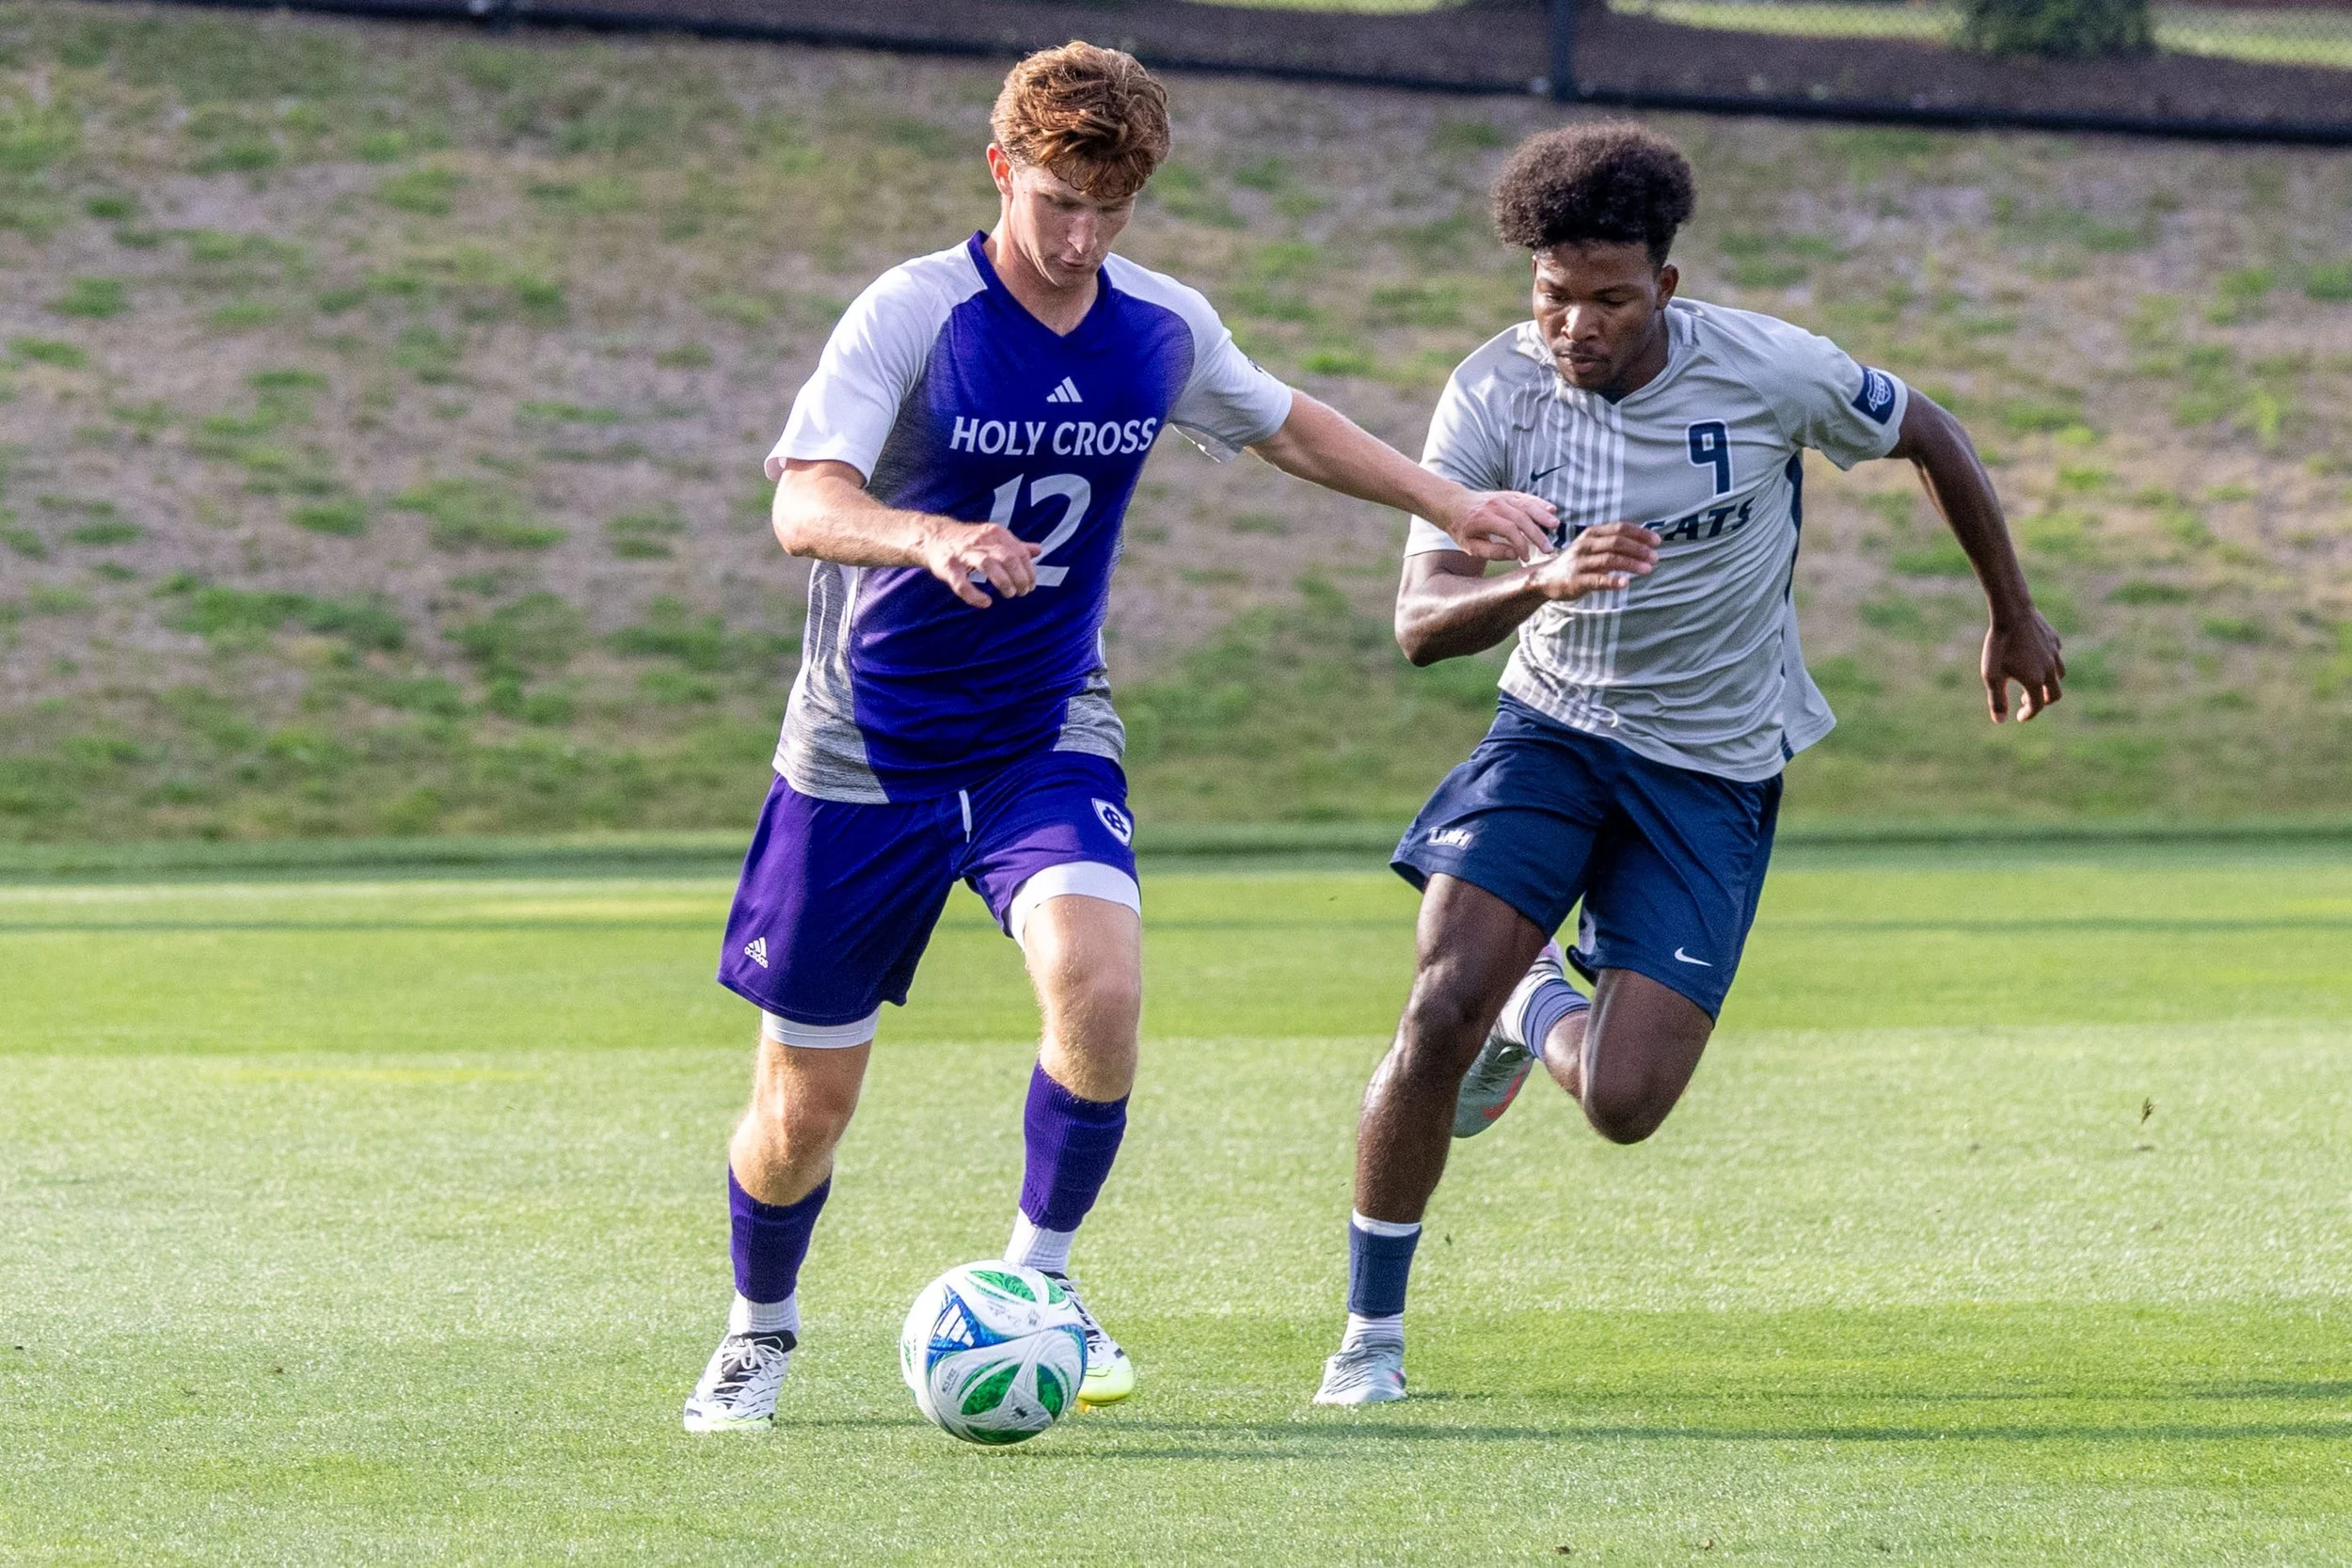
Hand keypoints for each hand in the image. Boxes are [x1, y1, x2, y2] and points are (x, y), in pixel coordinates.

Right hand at [921, 520, 1040, 607]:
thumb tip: (1039, 550)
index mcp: (995, 533)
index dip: (1029, 571)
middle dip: (1019, 578)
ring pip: (988, 565)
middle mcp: (980, 540)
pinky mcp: (948, 566)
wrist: (935, 537)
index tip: (1031, 585)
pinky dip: (974, 595)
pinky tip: (985, 602)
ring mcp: (963, 553)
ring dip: (1004, 582)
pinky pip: (961, 583)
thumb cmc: (969, 541)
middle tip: (1022, 592)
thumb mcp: (994, 538)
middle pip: (1007, 558)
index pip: (1019, 552)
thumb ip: (1015, 546)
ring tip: (1010, 594)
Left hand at [1435, 487, 1556, 562]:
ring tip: (1555, 526)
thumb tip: (1515, 555)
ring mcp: (1502, 497)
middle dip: (1537, 535)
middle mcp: (1495, 505)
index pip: (1509, 530)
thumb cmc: (1462, 529)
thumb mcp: (1470, 546)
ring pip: (1527, 505)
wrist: (1453, 504)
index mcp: (1483, 519)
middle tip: (1548, 549)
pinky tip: (1551, 509)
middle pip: (1521, 518)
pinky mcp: (1508, 495)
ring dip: (1543, 515)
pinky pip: (1526, 498)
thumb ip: (1493, 552)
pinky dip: (1539, 503)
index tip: (1526, 558)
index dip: (1521, 545)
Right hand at [1526, 522, 1658, 601]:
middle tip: (1655, 557)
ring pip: (1609, 559)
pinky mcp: (1576, 580)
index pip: (1620, 528)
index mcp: (1592, 533)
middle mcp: (1586, 545)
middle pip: (1616, 542)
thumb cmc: (1577, 562)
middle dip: (1638, 549)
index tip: (1657, 541)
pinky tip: (1625, 583)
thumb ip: (1614, 543)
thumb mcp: (1593, 546)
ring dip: (1631, 563)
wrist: (1546, 578)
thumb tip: (1644, 543)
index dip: (1640, 533)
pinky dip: (1612, 581)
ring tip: (1647, 569)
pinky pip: (1597, 580)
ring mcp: (1580, 562)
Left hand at [1984, 611, 2063, 720]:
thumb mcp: (1992, 675)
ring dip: (2048, 684)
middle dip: (2042, 702)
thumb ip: (1997, 699)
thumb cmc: (1999, 645)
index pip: (2036, 706)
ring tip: (2032, 681)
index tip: (2019, 716)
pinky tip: (2036, 659)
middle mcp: (2050, 670)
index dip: (2028, 714)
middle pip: (2054, 695)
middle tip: (2025, 700)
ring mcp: (2055, 654)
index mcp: (2036, 681)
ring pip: (2060, 676)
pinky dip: (2049, 664)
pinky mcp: (2055, 640)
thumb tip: (2000, 721)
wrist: (2012, 613)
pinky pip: (2056, 657)